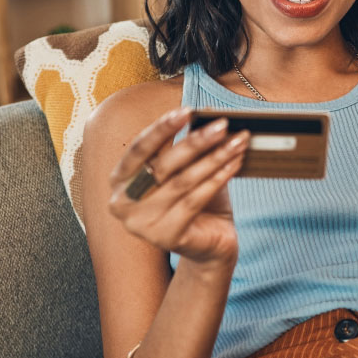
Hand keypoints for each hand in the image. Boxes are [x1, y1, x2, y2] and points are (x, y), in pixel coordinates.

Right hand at [108, 108, 249, 264]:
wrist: (209, 246)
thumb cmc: (195, 203)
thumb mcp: (186, 170)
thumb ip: (187, 148)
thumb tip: (207, 116)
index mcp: (120, 180)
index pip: (139, 148)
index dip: (162, 128)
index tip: (187, 111)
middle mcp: (123, 203)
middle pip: (163, 164)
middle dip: (196, 141)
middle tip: (222, 125)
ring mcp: (141, 224)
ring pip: (183, 181)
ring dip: (214, 157)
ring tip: (237, 141)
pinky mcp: (165, 237)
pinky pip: (195, 200)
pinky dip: (218, 178)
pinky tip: (235, 163)